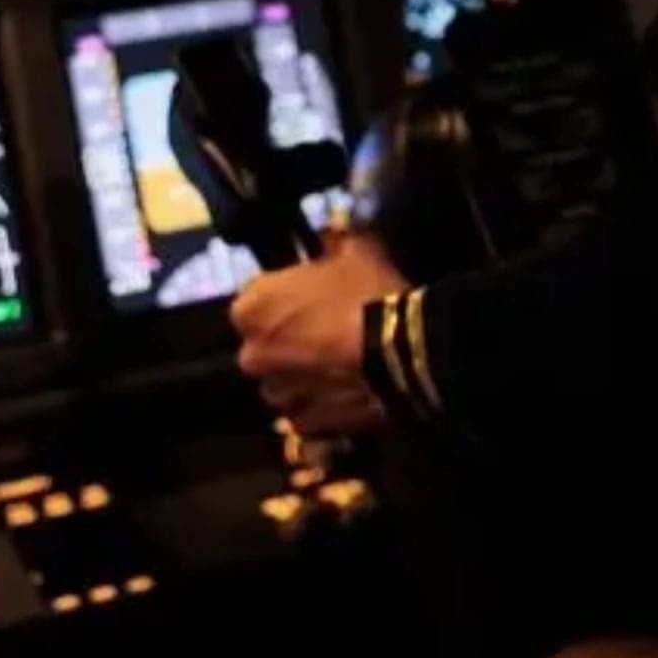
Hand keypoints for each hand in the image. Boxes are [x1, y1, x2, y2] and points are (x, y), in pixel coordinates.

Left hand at [232, 235, 409, 439]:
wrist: (404, 351)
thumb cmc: (370, 293)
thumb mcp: (356, 251)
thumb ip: (334, 243)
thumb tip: (332, 233)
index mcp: (253, 307)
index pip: (254, 300)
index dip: (282, 298)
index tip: (308, 297)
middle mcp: (253, 353)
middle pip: (263, 346)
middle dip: (285, 342)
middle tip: (323, 332)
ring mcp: (278, 393)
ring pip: (281, 384)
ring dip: (300, 377)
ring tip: (337, 368)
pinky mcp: (305, 423)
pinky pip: (305, 414)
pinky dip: (320, 407)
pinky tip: (346, 394)